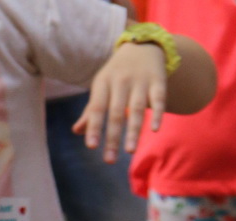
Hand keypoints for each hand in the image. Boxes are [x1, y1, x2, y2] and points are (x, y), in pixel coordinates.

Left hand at [76, 41, 166, 160]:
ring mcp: (141, 80)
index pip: (97, 108)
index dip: (94, 127)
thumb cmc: (117, 75)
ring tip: (130, 151)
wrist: (143, 44)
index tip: (92, 147)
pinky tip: (155, 130)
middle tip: (109, 161)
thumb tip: (77, 131)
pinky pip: (159, 99)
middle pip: (116, 112)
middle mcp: (121, 80)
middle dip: (112, 137)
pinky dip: (158, 113)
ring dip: (134, 130)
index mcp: (103, 82)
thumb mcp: (101, 87)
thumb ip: (91, 110)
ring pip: (137, 108)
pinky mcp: (158, 80)